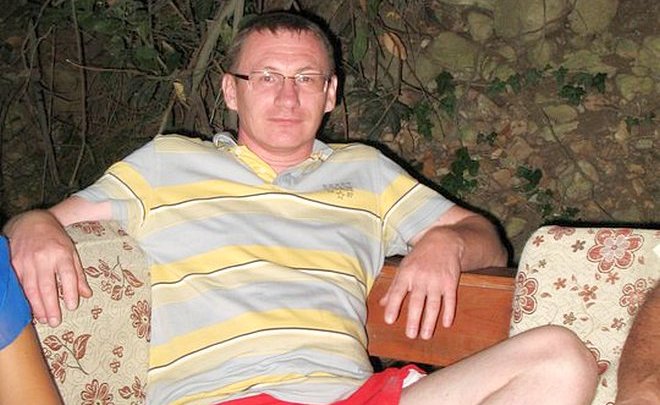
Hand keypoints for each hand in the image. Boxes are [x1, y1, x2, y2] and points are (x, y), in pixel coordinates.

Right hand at [5, 211, 90, 326]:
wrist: (31, 221)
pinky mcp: (13, 265)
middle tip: (55, 321)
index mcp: (61, 253)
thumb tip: (87, 294)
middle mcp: (43, 258)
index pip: (67, 276)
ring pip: (30, 289)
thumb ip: (78, 274)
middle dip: (51, 306)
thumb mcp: (71, 252)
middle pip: (46, 286)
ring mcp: (26, 262)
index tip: (71, 307)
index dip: (69, 292)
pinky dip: (24, 298)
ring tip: (44, 319)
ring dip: (37, 307)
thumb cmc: (55, 238)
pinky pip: (18, 285)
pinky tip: (29, 309)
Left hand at [379, 226, 462, 339]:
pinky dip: (449, 312)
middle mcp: (421, 277)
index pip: (397, 292)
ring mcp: (437, 280)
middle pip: (417, 301)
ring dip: (430, 321)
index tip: (389, 320)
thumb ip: (393, 287)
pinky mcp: (451, 282)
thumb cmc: (420, 257)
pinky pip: (450, 299)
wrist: (443, 242)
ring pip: (434, 304)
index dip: (393, 306)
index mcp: (406, 274)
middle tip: (410, 335)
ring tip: (426, 335)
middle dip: (414, 319)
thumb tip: (382, 304)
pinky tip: (446, 324)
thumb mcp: (404, 268)